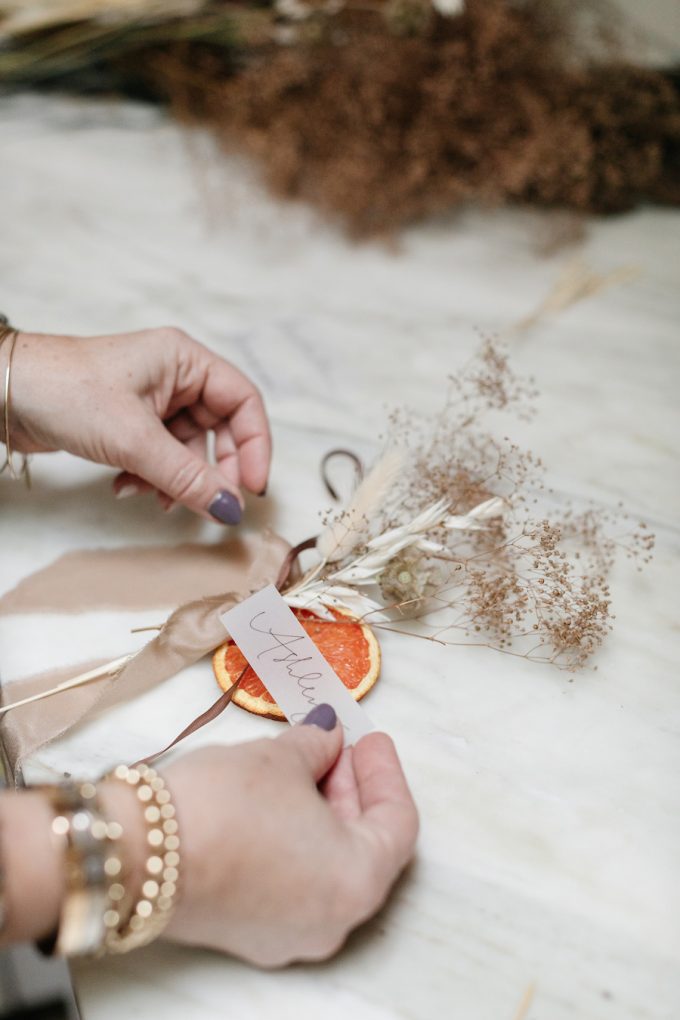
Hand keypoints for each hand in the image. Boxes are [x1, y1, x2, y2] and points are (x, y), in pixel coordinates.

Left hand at [5, 327, 270, 521]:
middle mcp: (174, 376)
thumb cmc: (65, 391)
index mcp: (185, 360)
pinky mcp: (130, 421)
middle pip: (220, 430)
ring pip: (188, 449)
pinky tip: (126, 488)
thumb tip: (231, 508)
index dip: (255, 446)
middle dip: (212, 471)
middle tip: (209, 505)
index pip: (243, 402)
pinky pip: (160, 456)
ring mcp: (152, 399)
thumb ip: (188, 477)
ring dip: (175, 480)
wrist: (3, 393)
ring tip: (151, 497)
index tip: (251, 488)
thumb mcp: (134, 440)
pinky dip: (151, 477)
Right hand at [157, 723, 417, 965]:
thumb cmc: (223, 806)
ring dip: (320, 810)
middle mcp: (329, 921)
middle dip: (350, 788)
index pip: (396, 823)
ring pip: (324, 865)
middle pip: (362, 846)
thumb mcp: (281, 758)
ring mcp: (286, 933)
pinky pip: (290, 881)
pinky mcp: (246, 930)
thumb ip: (318, 746)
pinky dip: (293, 839)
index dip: (385, 773)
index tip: (370, 739)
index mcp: (356, 882)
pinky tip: (273, 798)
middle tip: (336, 744)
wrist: (137, 850)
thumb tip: (327, 737)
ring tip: (302, 761)